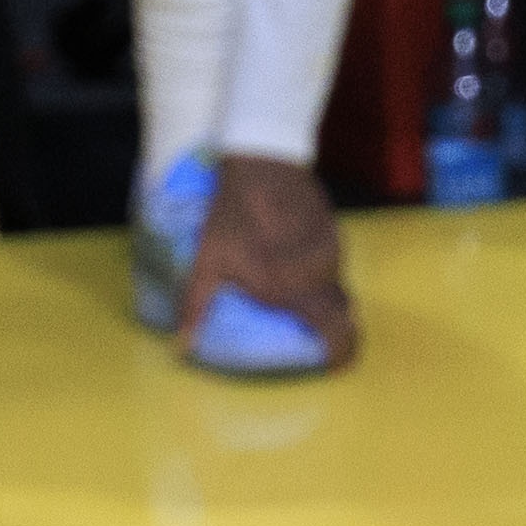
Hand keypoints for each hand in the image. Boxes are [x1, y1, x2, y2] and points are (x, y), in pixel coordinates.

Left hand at [177, 154, 356, 370]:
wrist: (262, 162)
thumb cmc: (230, 214)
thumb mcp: (207, 260)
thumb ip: (196, 306)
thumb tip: (182, 347)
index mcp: (291, 291)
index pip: (337, 336)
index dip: (340, 355)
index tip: (330, 362)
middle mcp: (319, 276)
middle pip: (342, 317)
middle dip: (334, 332)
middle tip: (318, 336)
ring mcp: (331, 253)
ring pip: (338, 288)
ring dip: (323, 298)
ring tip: (297, 293)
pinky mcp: (333, 232)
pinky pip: (334, 264)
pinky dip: (320, 271)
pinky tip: (295, 259)